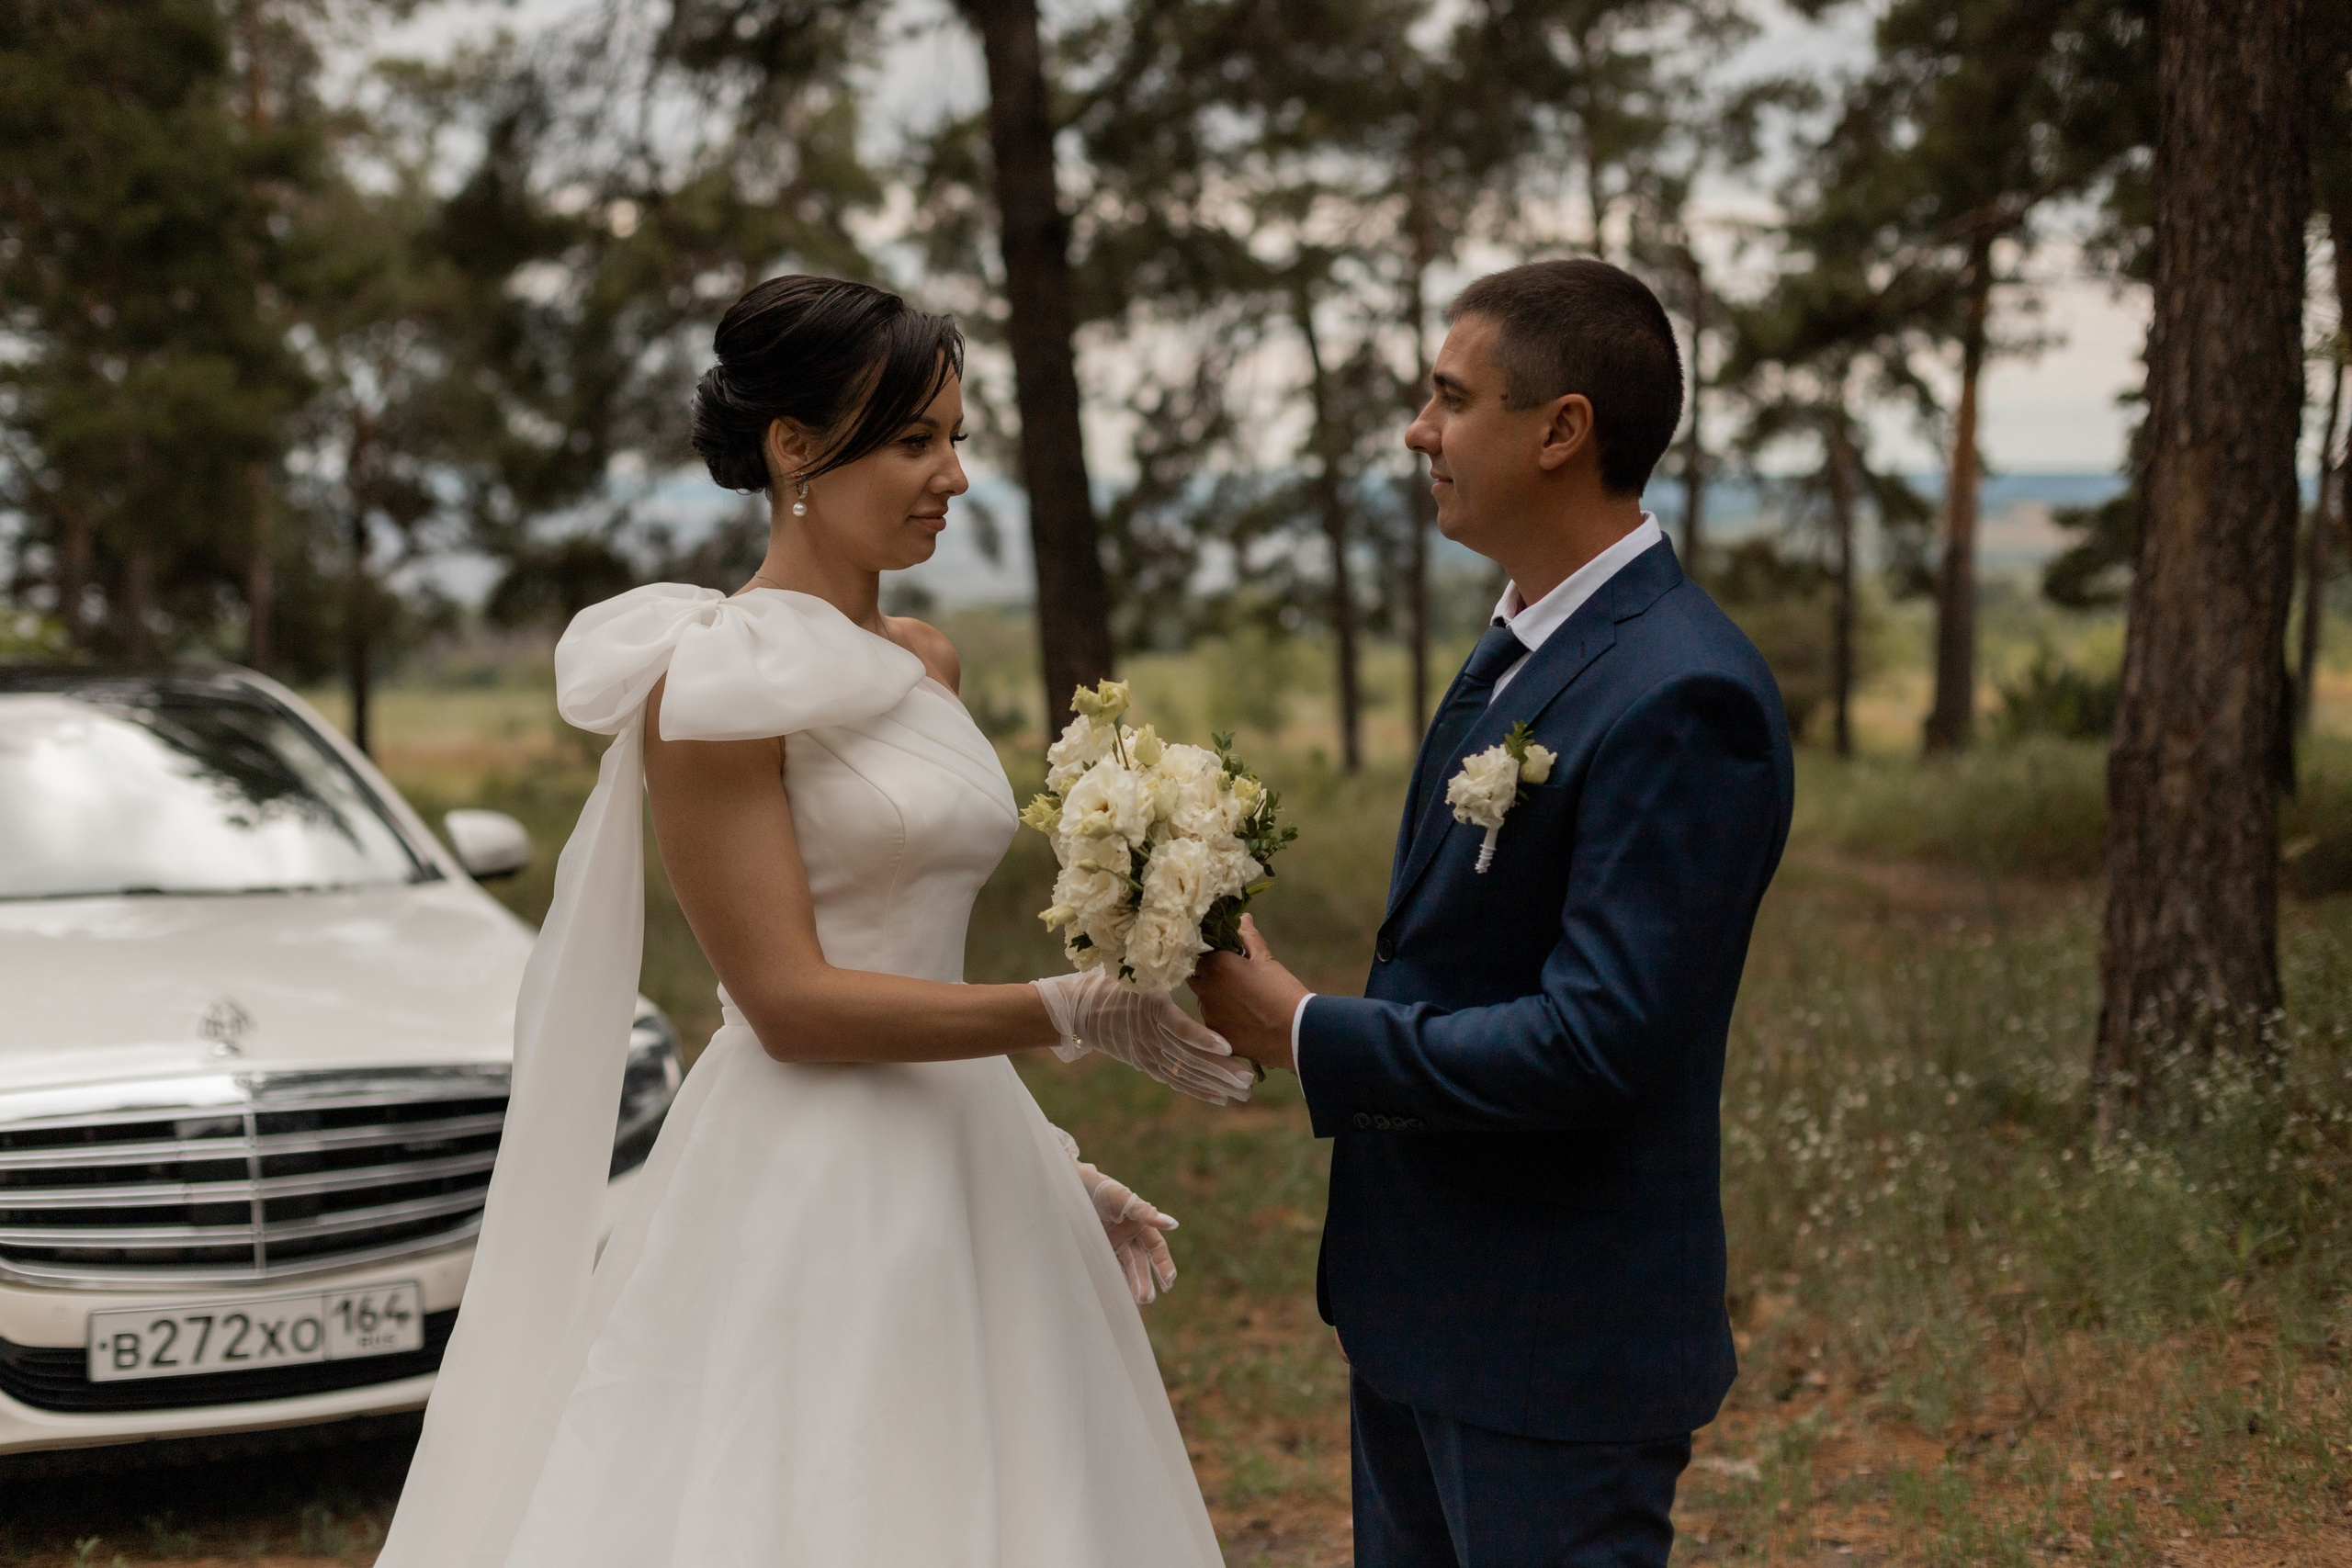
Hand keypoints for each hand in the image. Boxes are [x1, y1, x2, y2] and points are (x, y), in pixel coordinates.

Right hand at [1033, 969, 1254, 1104]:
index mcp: (1150, 1007)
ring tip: (1243, 1091)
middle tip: (1249, 1079)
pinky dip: (1197, 1089)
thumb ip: (1165, 963)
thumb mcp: (1137, 968)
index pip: (1179, 1027)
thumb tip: (1200, 944)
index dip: (1203, 1038)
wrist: (1076, 1009)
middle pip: (1188, 1057)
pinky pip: (1174, 1079)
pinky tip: (1220, 1097)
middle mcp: (1149, 1036)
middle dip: (1221, 1069)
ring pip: (1185, 1072)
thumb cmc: (1112, 980)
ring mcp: (1147, 1054)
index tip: (1227, 1046)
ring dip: (1215, 1083)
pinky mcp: (1146, 1063)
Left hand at [1051, 1128, 1179, 1304]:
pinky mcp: (1095, 1252)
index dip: (1163, 1264)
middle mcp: (1127, 1236)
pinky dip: (1114, 1284)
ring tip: (1136, 1304)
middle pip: (1141, 1263)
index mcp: (1138, 1223)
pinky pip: (1108, 1270)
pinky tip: (1117, 1298)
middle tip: (1146, 1298)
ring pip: (1126, 1270)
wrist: (1066, 1186)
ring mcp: (1111, 1246)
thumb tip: (1173, 1224)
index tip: (1168, 1281)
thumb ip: (1145, 1212)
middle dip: (1145, 1280)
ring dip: (1132, 1286)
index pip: (1155, 1247)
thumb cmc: (1097, 1187)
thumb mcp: (1121, 1197)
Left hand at [1189, 915, 1308, 1073]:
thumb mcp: (1265, 959)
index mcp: (1216, 964)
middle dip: (1209, 973)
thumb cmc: (1282, 991)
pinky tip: (1243, 1018)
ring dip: (1214, 995)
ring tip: (1241, 1000)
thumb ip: (1248, 936)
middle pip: (1196, 975)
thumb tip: (1242, 918)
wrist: (1296, 1033)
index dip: (1210, 952)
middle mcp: (1205, 988)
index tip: (1224, 956)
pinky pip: (1211, 1020)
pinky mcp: (1213, 1034)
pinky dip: (1222, 1016)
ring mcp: (1208, 1014)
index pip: (1199, 951)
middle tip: (1233, 977)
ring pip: (1203, 999)